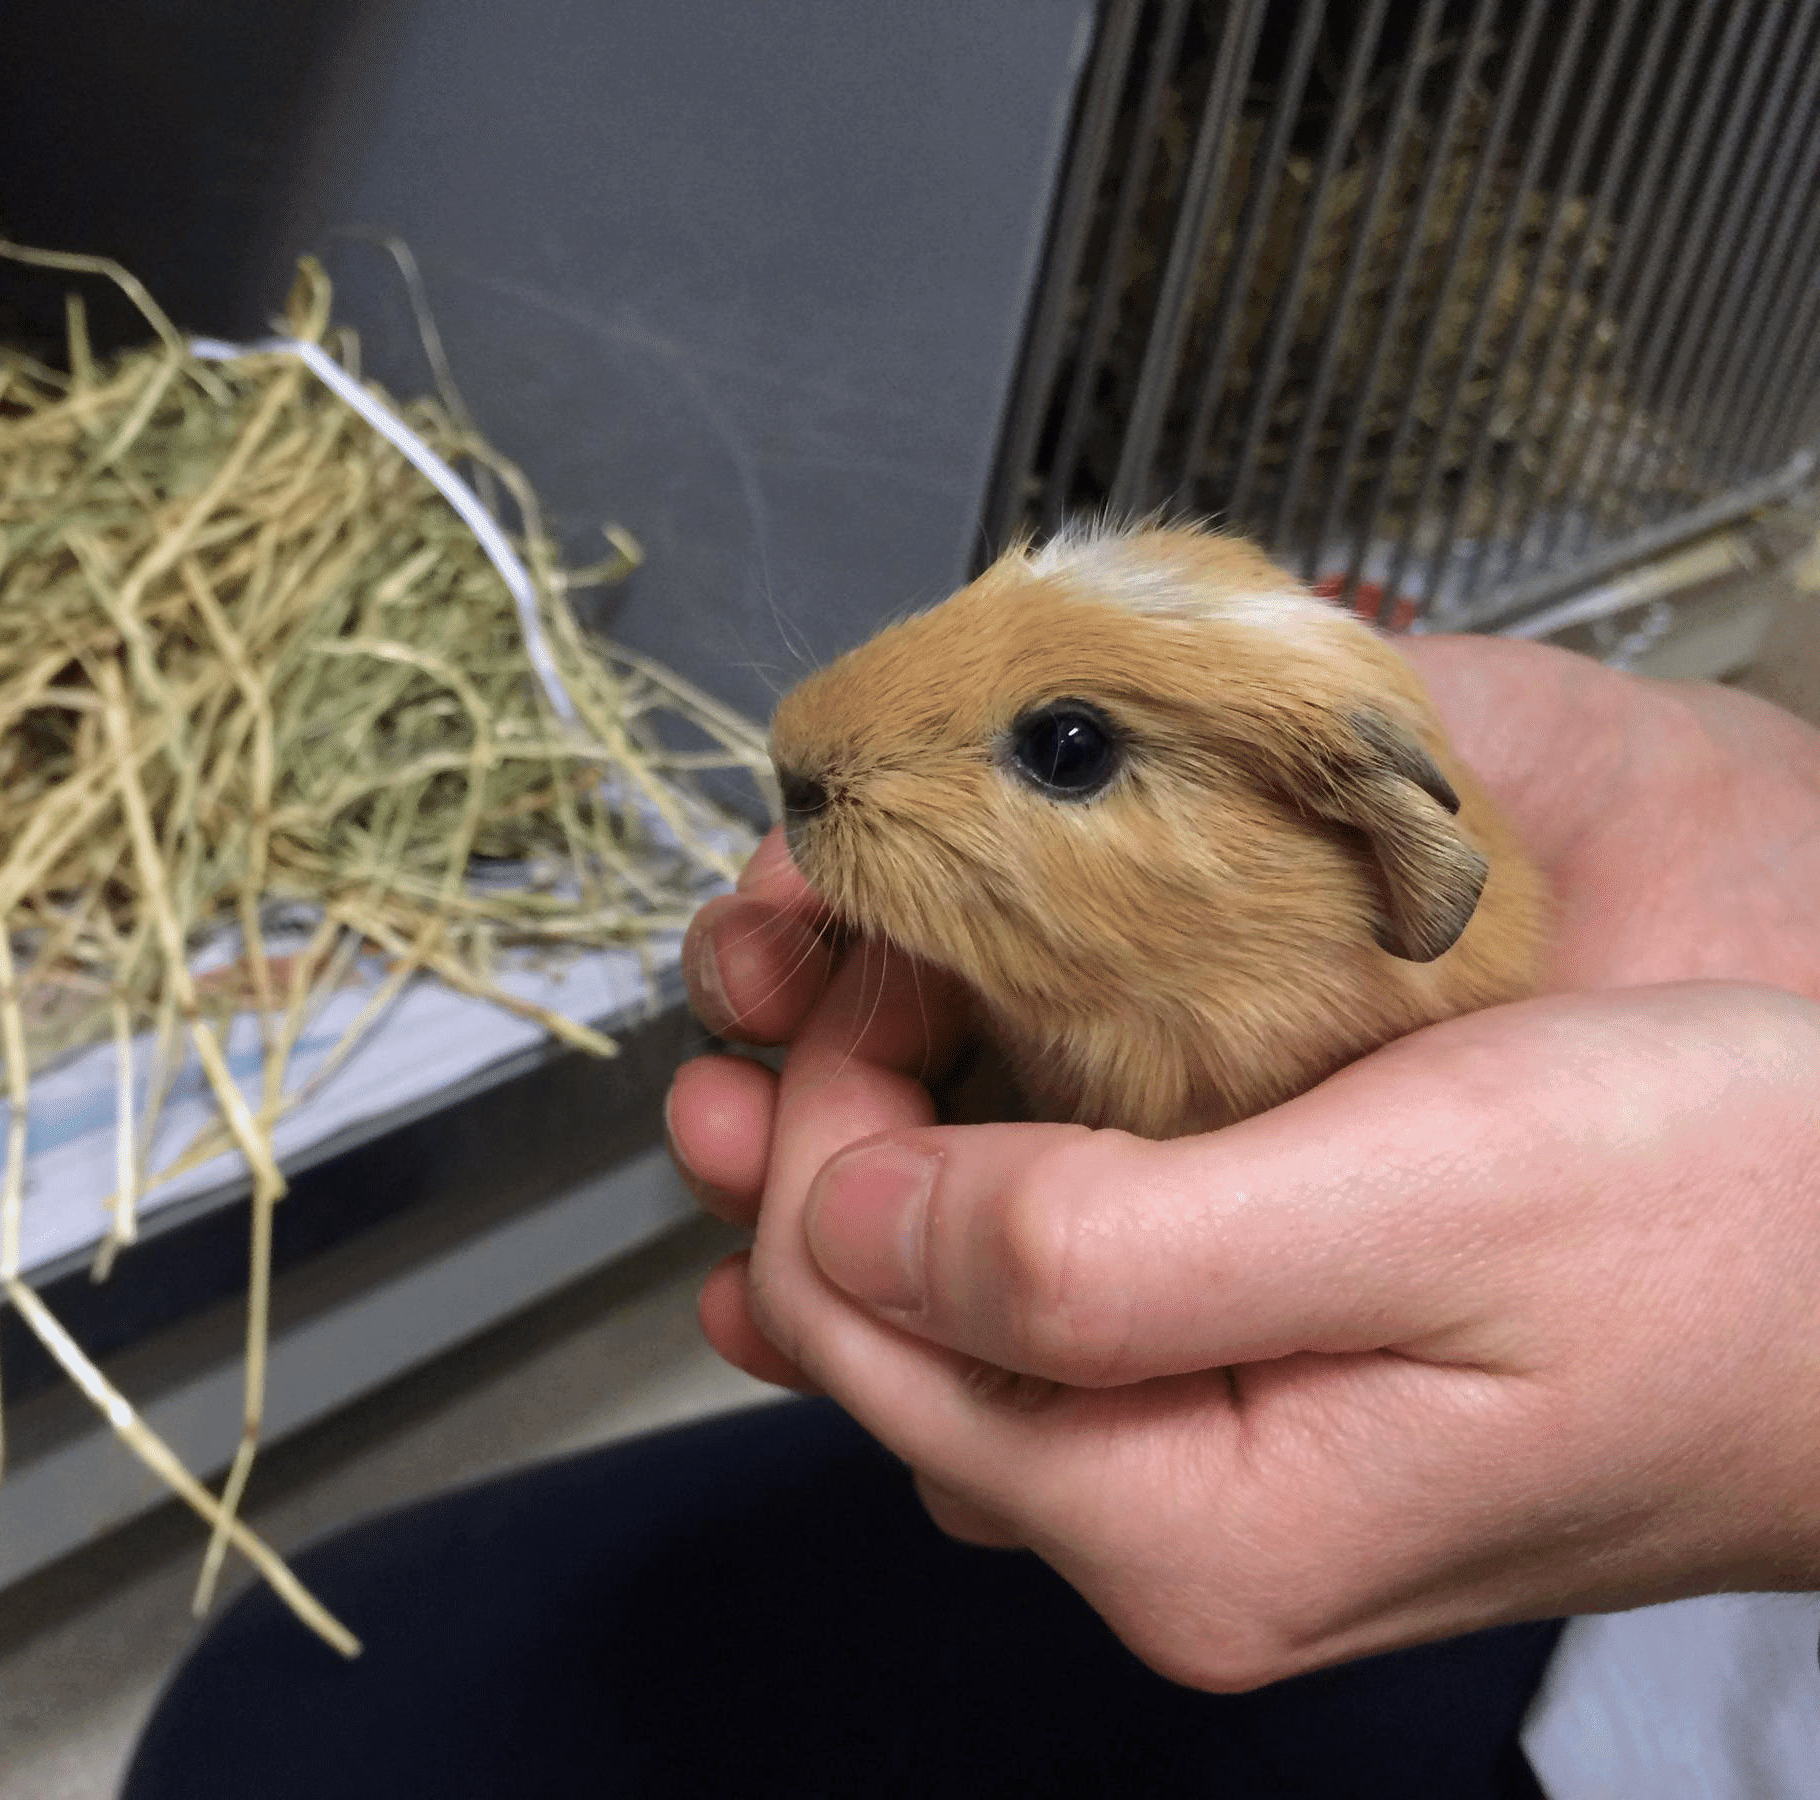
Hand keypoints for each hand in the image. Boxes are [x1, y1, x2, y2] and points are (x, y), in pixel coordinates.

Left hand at [666, 637, 1819, 1685]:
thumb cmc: (1738, 1231)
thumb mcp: (1420, 1199)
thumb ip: (1101, 1249)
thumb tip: (837, 1222)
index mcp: (1189, 1531)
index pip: (853, 1324)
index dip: (809, 1123)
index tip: (871, 953)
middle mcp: (1178, 1547)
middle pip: (871, 1334)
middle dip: (809, 1129)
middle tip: (822, 954)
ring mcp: (1216, 1492)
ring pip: (947, 1318)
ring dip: (874, 1151)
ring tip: (850, 1003)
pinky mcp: (1264, 1418)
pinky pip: (1050, 1308)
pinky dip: (979, 1186)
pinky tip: (964, 1096)